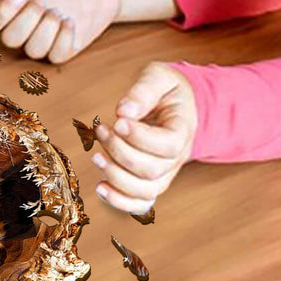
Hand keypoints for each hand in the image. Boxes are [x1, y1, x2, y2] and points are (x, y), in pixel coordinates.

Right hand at [0, 0, 119, 62]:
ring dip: (45, 30)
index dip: (0, 14)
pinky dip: (63, 39)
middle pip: (10, 40)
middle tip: (42, 0)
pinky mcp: (65, 48)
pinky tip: (70, 21)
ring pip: (33, 50)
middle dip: (26, 20)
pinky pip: (56, 56)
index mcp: (13, 6)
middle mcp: (26, 26)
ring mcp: (45, 39)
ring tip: (58, 10)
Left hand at [92, 63, 197, 214]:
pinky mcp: (150, 180)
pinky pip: (141, 203)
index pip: (167, 145)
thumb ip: (144, 90)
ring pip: (146, 191)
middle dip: (120, 152)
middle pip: (152, 170)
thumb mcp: (159, 77)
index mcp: (183, 130)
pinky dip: (120, 201)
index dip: (139, 137)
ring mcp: (165, 173)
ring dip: (116, 176)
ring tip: (96, 156)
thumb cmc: (166, 89)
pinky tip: (100, 187)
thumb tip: (124, 111)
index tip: (117, 120)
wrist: (176, 104)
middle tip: (101, 130)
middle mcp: (177, 158)